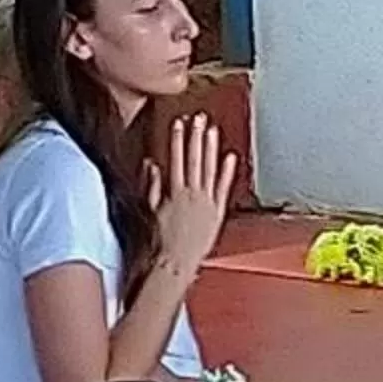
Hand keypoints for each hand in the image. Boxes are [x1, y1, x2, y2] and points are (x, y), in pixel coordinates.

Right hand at [146, 114, 237, 278]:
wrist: (174, 264)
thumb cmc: (161, 242)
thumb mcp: (151, 210)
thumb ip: (153, 185)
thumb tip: (151, 164)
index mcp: (174, 193)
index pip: (176, 159)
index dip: (177, 139)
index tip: (179, 122)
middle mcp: (192, 194)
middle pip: (194, 159)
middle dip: (195, 136)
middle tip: (199, 117)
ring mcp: (206, 202)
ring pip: (210, 169)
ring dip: (211, 148)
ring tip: (213, 129)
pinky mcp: (217, 213)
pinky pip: (224, 189)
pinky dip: (228, 172)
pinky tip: (231, 156)